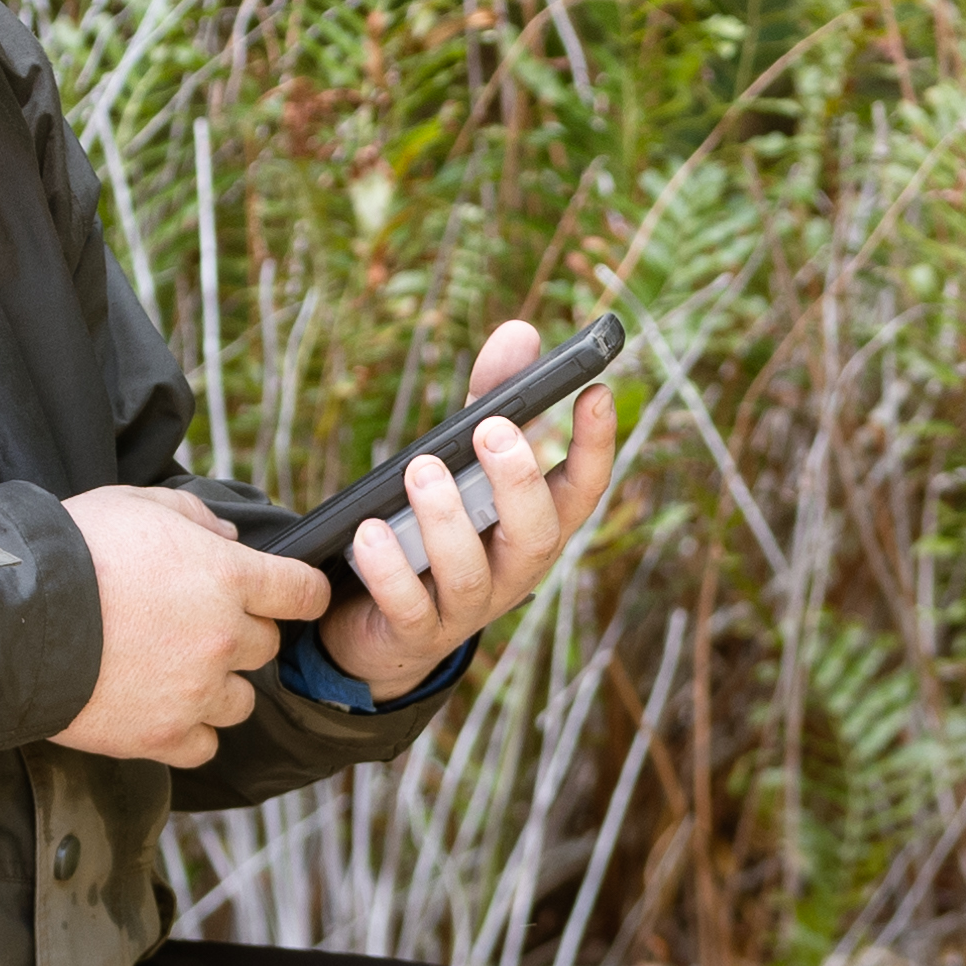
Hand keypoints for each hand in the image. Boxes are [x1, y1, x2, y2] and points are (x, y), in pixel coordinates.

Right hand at [57, 483, 332, 762]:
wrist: (12, 617)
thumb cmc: (71, 551)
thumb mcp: (136, 504)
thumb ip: (193, 515)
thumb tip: (226, 534)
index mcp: (229, 576)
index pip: (303, 593)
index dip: (298, 593)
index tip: (287, 597)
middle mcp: (224, 637)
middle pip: (265, 646)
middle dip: (238, 635)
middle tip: (191, 625)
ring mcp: (196, 691)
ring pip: (241, 701)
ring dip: (217, 686)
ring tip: (171, 670)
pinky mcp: (162, 736)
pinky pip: (204, 744)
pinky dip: (189, 731)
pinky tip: (160, 709)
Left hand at [322, 319, 618, 702]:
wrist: (380, 624)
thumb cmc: (434, 526)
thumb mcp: (462, 458)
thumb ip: (491, 399)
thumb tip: (521, 332)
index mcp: (534, 526)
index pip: (582, 490)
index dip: (596, 446)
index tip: (594, 392)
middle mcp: (513, 571)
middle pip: (538, 535)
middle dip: (519, 480)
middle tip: (493, 429)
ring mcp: (468, 608)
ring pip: (470, 572)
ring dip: (446, 518)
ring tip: (420, 468)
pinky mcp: (416, 633)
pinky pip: (408, 607)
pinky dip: (389, 571)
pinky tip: (369, 533)